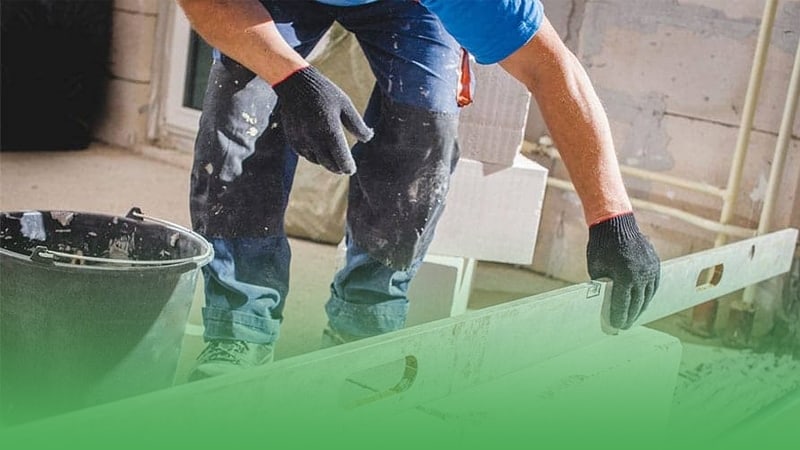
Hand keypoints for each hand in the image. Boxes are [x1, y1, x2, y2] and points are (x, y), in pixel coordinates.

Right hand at [272, 66, 372, 174]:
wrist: (295, 83)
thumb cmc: (325, 93)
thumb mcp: (345, 105)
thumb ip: (357, 125)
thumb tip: (368, 139)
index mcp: (330, 130)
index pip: (341, 159)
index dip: (348, 167)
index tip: (352, 169)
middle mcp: (314, 139)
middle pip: (329, 164)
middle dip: (338, 168)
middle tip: (344, 168)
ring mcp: (302, 140)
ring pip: (317, 161)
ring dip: (326, 162)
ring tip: (332, 158)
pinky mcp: (292, 140)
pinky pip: (306, 154)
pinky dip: (314, 155)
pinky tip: (319, 149)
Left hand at [586, 213, 660, 329]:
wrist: (616, 225)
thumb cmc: (601, 247)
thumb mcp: (596, 269)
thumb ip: (602, 287)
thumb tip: (605, 304)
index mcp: (623, 276)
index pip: (622, 304)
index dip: (619, 317)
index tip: (616, 327)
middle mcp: (640, 275)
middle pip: (637, 303)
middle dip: (630, 317)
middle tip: (624, 326)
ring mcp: (650, 269)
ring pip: (647, 296)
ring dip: (640, 308)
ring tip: (633, 317)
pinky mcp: (655, 264)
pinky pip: (653, 285)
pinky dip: (648, 295)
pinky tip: (642, 302)